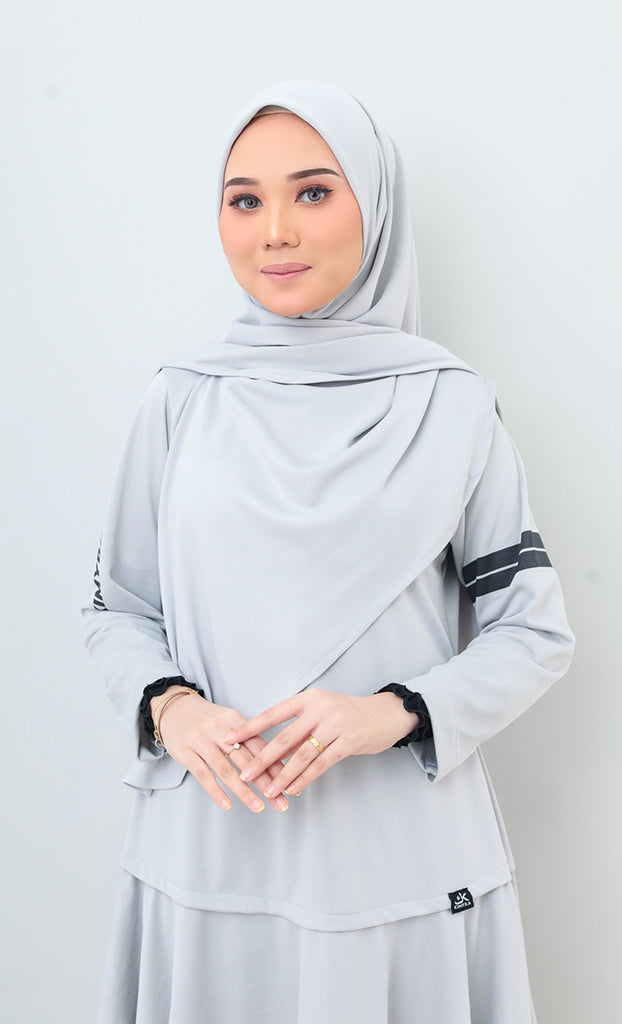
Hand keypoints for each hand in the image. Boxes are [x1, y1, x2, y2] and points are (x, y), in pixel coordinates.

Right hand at [152, 687, 288, 813]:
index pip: (260, 746)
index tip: (290, 784)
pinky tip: (227, 805)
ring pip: (226, 770)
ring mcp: (201, 741)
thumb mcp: (229, 720)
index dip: (276, 766)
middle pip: (247, 760)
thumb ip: (248, 738)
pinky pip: (203, 775)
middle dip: (266, 783)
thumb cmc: (208, 718)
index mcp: (235, 719)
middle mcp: (220, 730)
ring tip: (258, 807)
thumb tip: (274, 761)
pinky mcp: (185, 753)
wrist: (174, 708)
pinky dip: (216, 791)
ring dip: (244, 792)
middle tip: (281, 803)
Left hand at [223, 688, 417, 797]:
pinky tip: (293, 790)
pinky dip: (305, 778)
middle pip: (284, 738)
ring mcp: (335, 724)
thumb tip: (270, 751)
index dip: (250, 728)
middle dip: (262, 758)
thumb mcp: (322, 712)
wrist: (387, 713)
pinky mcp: (349, 741)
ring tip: (267, 790)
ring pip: (301, 755)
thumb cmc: (349, 714)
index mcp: (308, 698)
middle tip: (244, 773)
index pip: (272, 714)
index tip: (229, 739)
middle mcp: (319, 708)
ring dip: (282, 775)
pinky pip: (322, 764)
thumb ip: (299, 728)